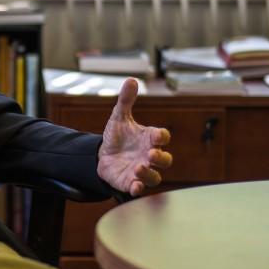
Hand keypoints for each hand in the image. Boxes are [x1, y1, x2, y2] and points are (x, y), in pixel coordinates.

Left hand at [97, 78, 171, 195]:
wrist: (103, 154)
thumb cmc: (118, 136)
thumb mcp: (119, 117)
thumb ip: (126, 100)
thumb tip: (131, 80)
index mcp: (149, 139)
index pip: (162, 137)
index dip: (161, 137)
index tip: (156, 135)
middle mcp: (149, 156)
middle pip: (165, 160)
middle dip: (160, 158)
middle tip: (151, 153)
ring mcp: (141, 171)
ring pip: (155, 177)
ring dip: (149, 173)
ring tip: (138, 167)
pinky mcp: (130, 182)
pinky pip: (138, 188)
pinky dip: (138, 188)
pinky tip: (134, 186)